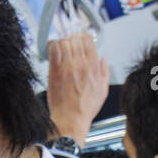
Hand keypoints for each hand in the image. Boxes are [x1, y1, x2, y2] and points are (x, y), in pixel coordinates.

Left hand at [46, 33, 108, 147]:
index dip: (83, 37)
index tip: (79, 40)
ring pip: (63, 42)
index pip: (88, 40)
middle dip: (71, 40)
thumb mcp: (103, 90)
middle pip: (75, 39)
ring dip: (62, 43)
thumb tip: (103, 60)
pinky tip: (53, 50)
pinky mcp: (54, 72)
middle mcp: (80, 65)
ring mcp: (66, 68)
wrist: (70, 120)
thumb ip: (104, 72)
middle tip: (69, 45)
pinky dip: (52, 47)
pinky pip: (53, 51)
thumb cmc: (84, 109)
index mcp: (93, 67)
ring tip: (61, 48)